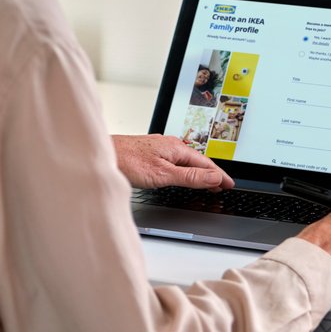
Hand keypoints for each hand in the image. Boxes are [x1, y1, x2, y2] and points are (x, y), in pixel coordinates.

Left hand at [112, 135, 233, 190]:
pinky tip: (181, 173)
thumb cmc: (126, 161)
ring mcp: (158, 148)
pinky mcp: (149, 153)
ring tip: (207, 182)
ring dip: (198, 171)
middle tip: (223, 186)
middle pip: (196, 160)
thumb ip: (189, 176)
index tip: (230, 185)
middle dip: (211, 173)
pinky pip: (174, 161)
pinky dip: (184, 169)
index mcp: (176, 148)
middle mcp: (169, 145)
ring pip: (185, 160)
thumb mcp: (163, 174)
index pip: (205, 163)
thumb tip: (213, 177)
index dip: (219, 176)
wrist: (101, 155)